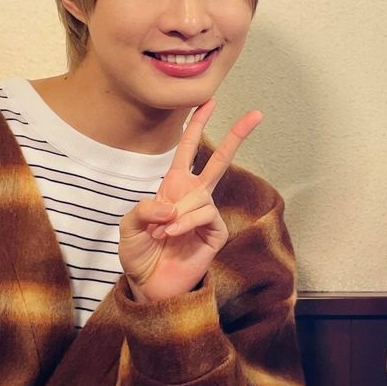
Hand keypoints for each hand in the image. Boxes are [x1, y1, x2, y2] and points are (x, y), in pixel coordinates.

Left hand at [118, 99, 262, 301]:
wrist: (148, 284)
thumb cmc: (139, 252)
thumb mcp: (129, 225)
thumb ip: (145, 209)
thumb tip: (172, 205)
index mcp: (173, 187)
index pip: (188, 150)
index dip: (196, 126)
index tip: (208, 101)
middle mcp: (193, 196)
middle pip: (219, 160)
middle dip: (236, 136)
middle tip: (257, 113)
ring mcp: (206, 214)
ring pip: (200, 196)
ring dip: (177, 214)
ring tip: (163, 233)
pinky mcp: (215, 232)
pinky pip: (204, 215)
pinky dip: (185, 224)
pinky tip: (173, 236)